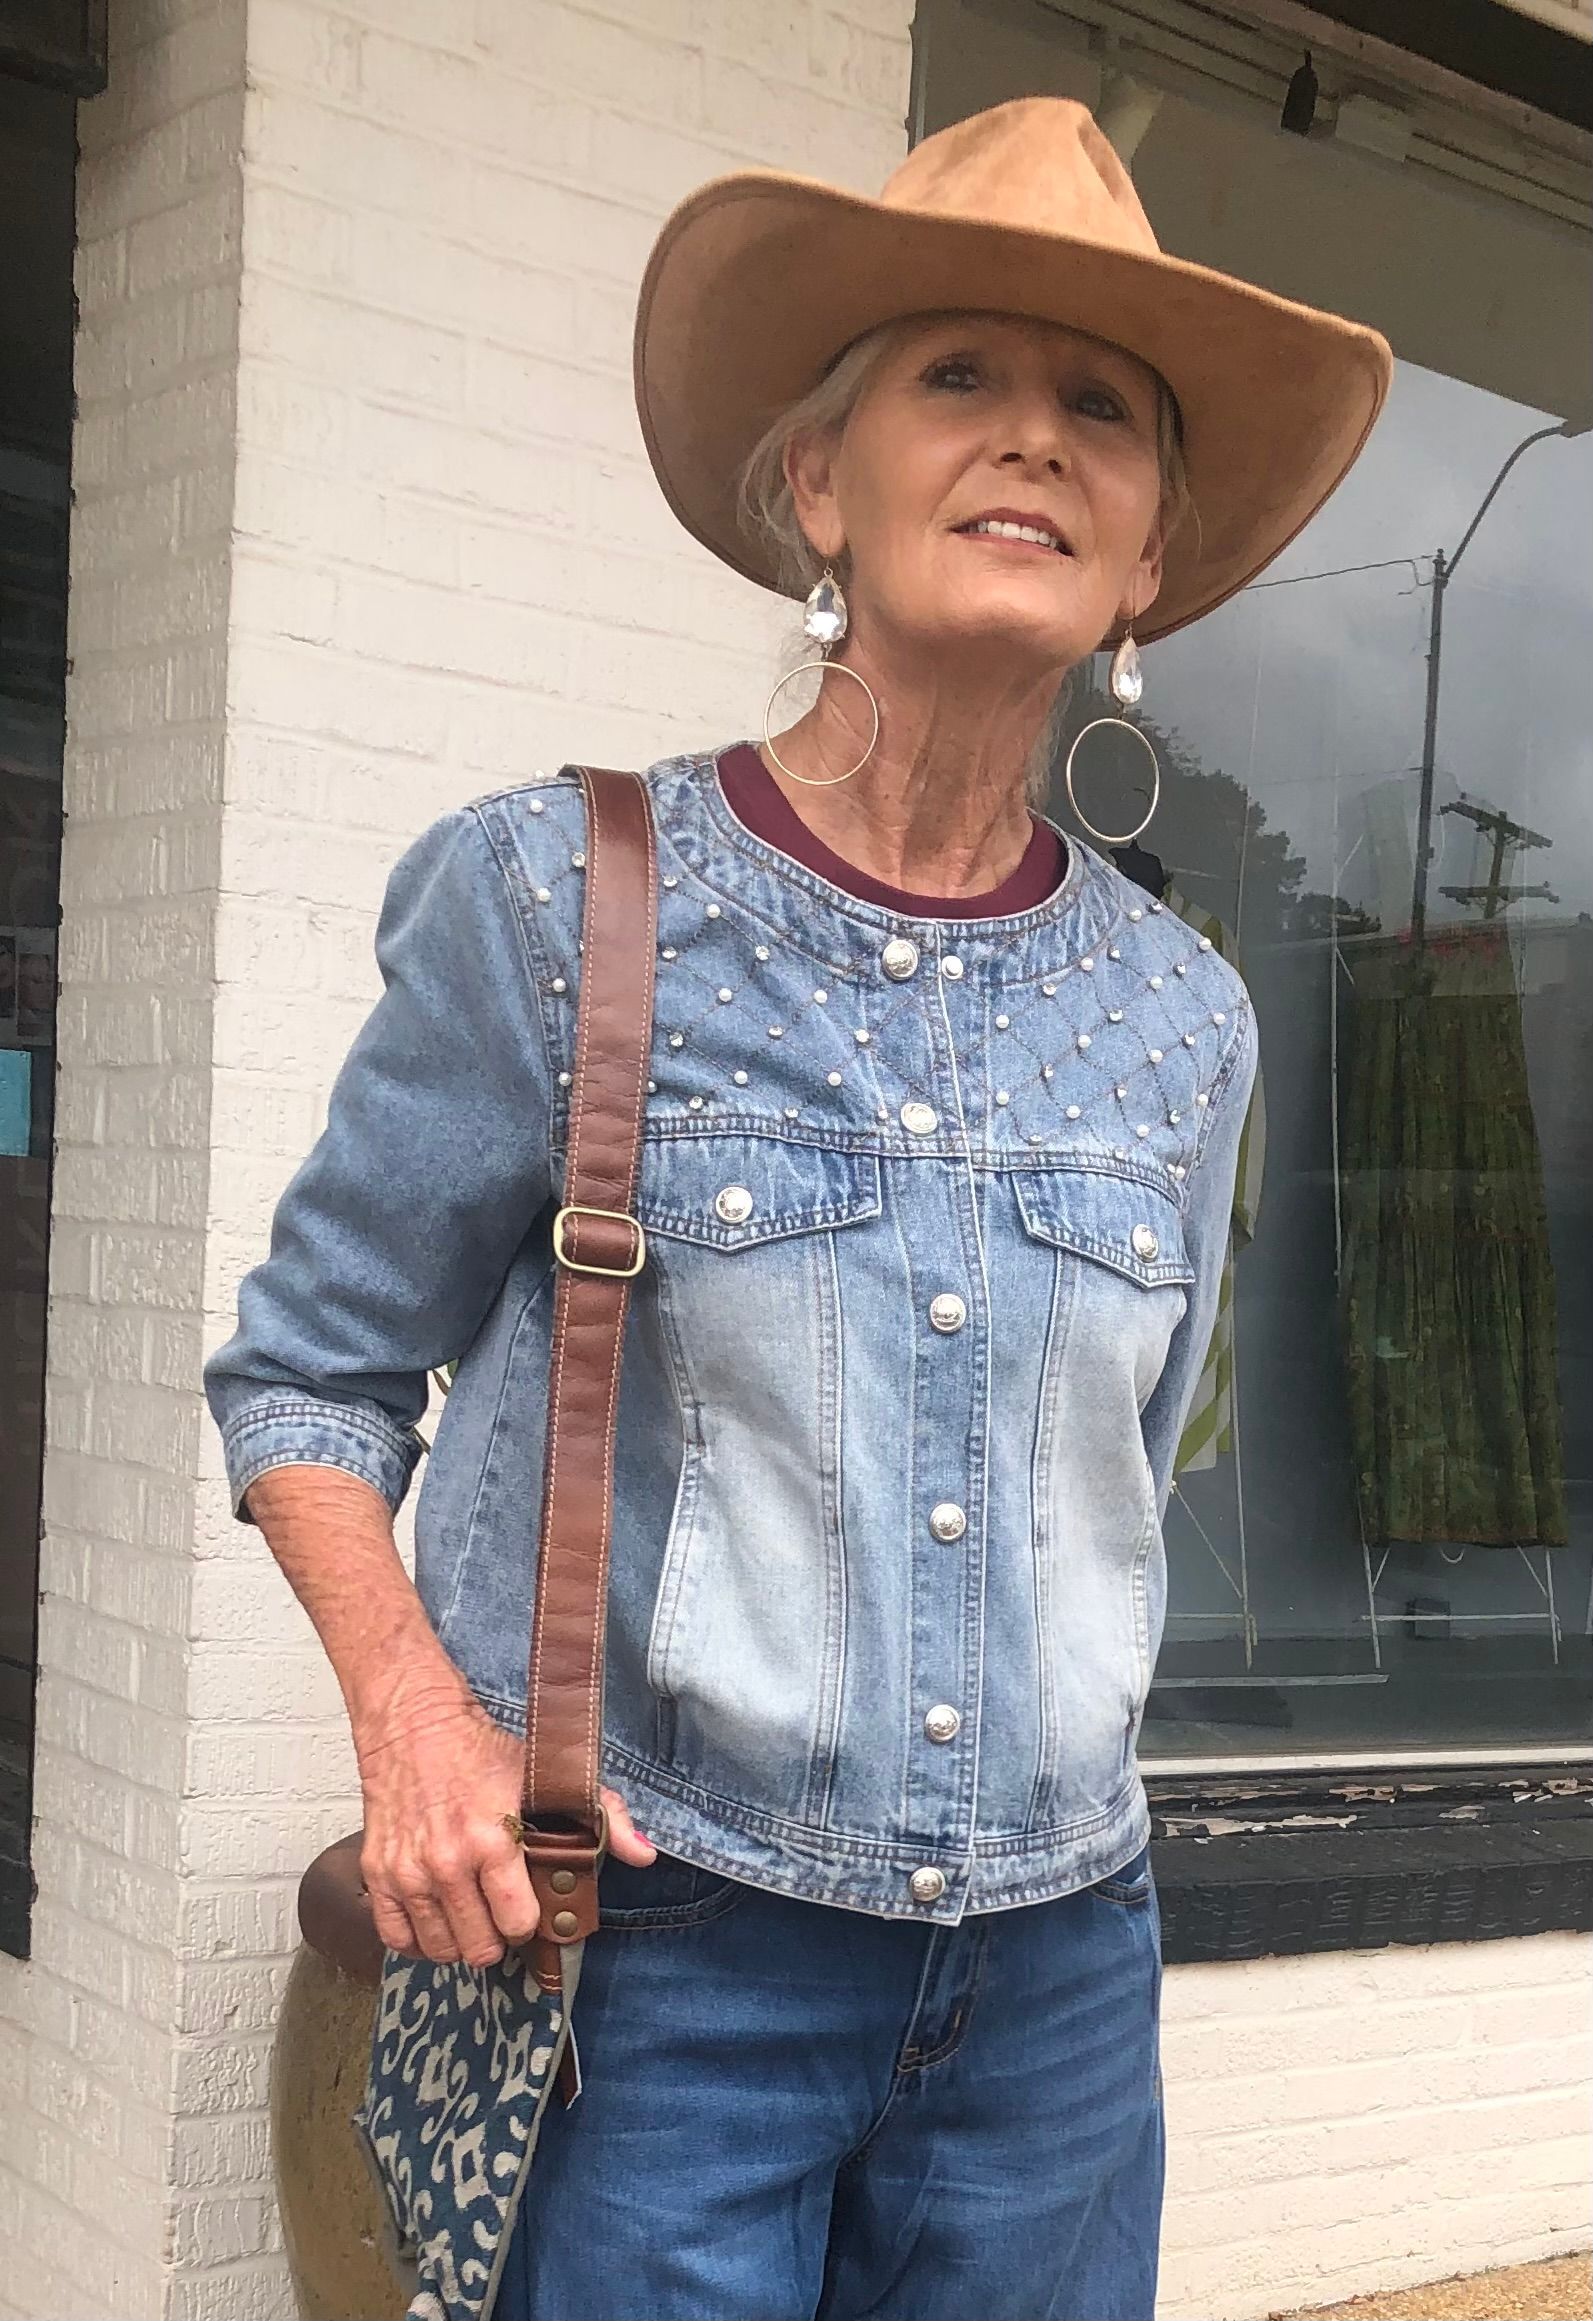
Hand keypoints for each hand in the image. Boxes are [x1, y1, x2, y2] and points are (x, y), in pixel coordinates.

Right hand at [354, 1675, 654, 1966]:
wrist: (414, 1725)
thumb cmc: (481, 1753)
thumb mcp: (549, 1777)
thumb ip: (605, 1816)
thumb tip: (646, 1855)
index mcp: (493, 1841)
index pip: (518, 1923)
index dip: (529, 1921)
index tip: (529, 1908)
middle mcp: (447, 1863)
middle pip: (479, 1947)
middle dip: (496, 1939)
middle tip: (500, 1916)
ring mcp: (408, 1872)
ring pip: (440, 1949)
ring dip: (459, 1940)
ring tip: (470, 1916)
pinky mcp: (378, 1873)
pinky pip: (396, 1937)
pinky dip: (417, 1939)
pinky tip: (435, 1919)